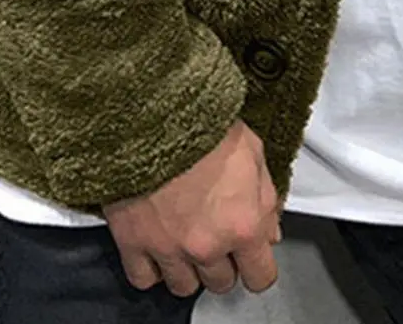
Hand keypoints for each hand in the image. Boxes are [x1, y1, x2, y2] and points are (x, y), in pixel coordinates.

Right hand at [101, 119, 282, 297]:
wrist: (156, 115)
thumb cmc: (206, 126)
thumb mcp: (253, 152)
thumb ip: (266, 199)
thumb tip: (269, 230)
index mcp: (244, 224)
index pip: (261, 277)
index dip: (258, 267)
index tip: (252, 258)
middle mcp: (208, 245)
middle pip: (222, 283)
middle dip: (223, 262)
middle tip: (217, 236)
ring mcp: (169, 249)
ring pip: (185, 287)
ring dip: (189, 268)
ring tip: (188, 238)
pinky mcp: (133, 243)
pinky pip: (144, 278)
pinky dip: (152, 267)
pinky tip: (158, 244)